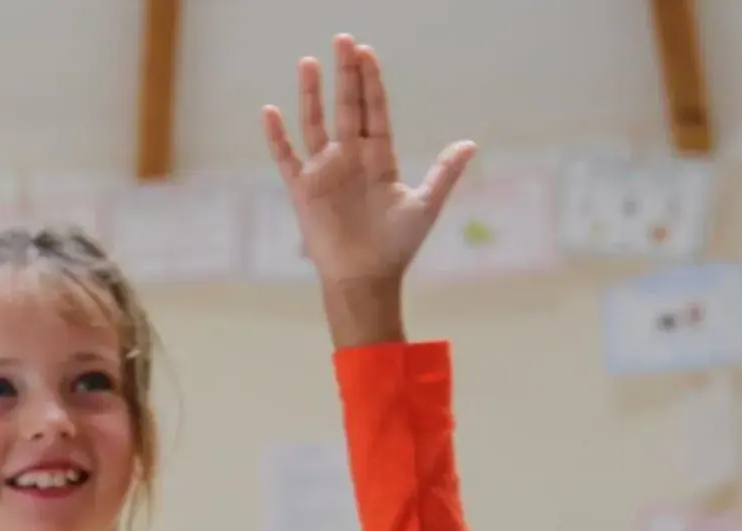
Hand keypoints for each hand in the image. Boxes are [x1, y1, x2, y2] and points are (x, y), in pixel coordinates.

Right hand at [261, 35, 474, 288]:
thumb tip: (470, 144)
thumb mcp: (425, 206)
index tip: (366, 52)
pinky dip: (277, 136)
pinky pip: (286, 157)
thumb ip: (444, 173)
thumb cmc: (396, 246)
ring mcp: (325, 171)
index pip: (375, 110)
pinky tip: (271, 112)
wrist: (365, 279)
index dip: (371, 82)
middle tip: (343, 40)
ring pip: (316, 123)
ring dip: (312, 94)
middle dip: (345, 74)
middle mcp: (351, 157)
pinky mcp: (303, 190)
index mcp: (380, 157)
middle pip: (346, 106)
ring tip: (309, 62)